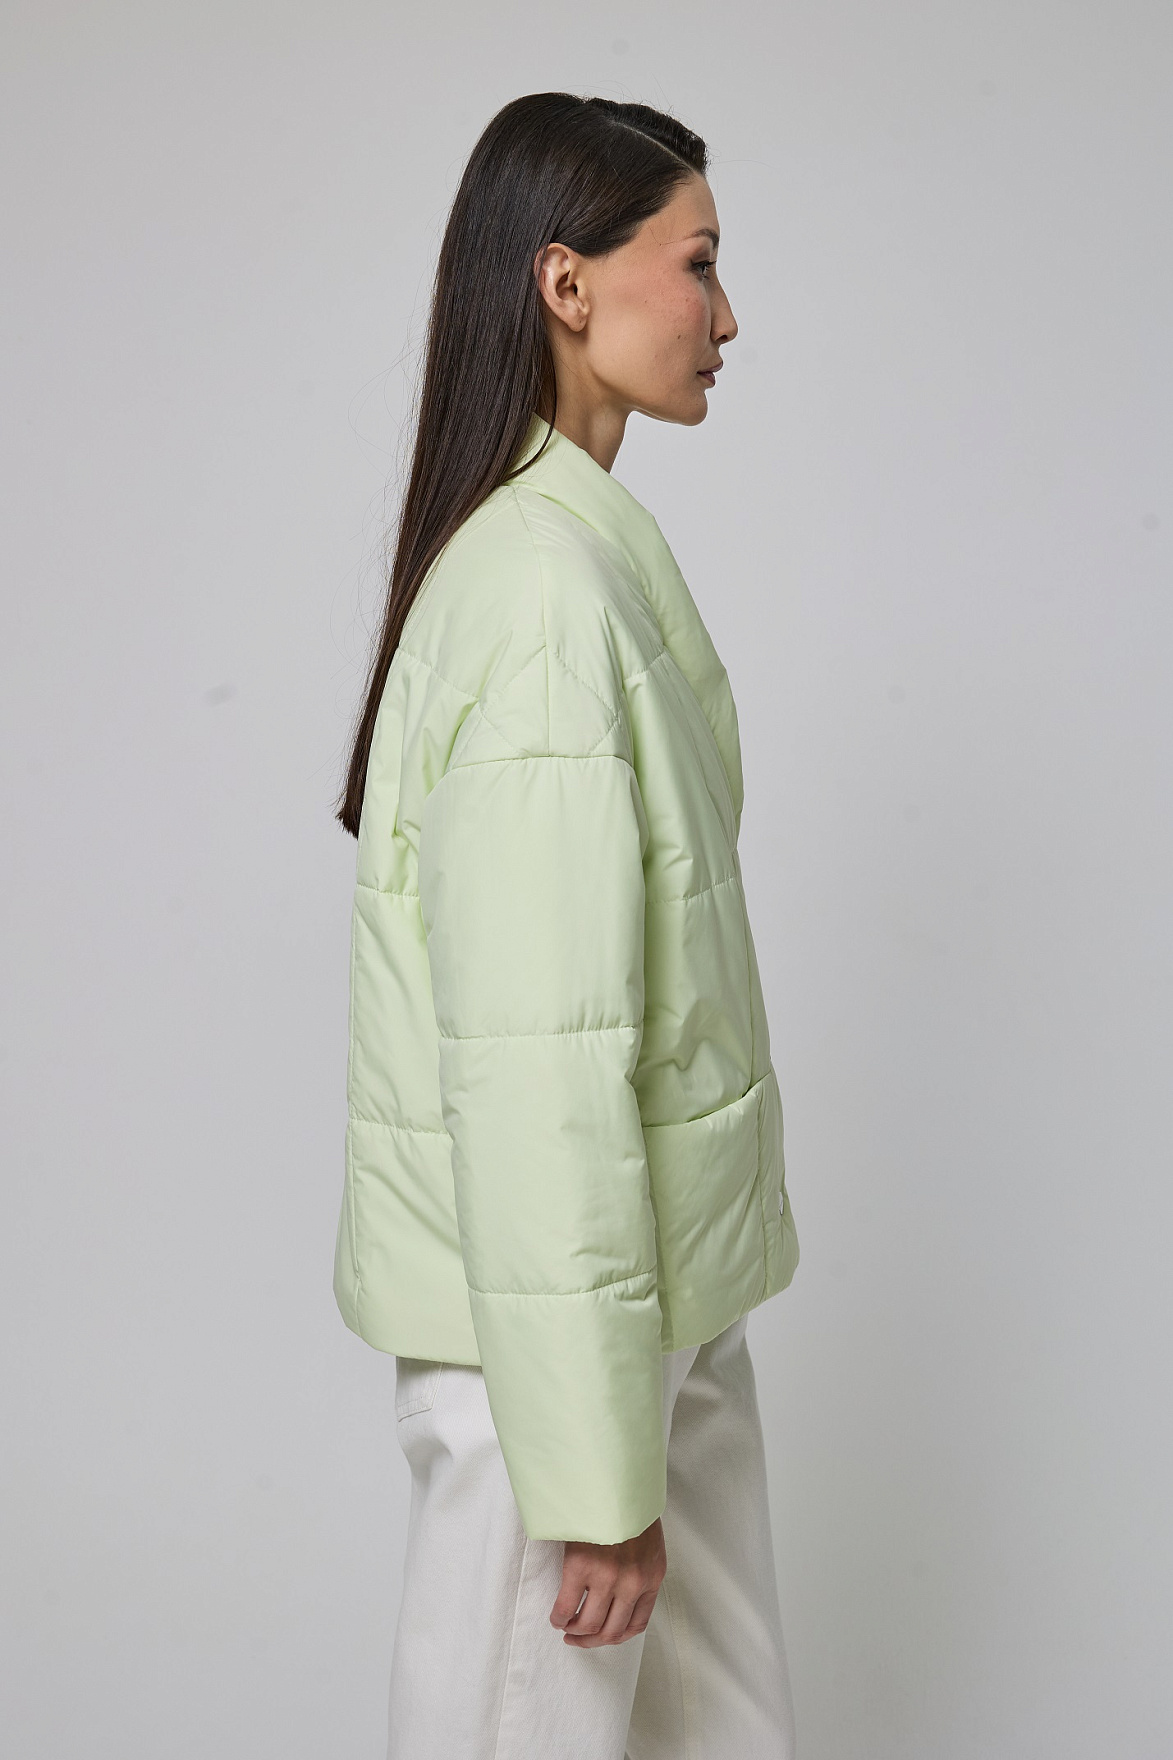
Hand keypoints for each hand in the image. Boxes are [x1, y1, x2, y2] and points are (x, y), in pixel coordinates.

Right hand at [549, 1516, 666, 1646]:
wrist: (616, 1482)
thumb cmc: (630, 1507)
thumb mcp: (648, 1542)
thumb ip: (640, 1569)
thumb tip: (620, 1594)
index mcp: (652, 1577)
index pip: (636, 1624)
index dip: (616, 1636)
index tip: (603, 1636)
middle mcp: (632, 1584)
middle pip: (612, 1631)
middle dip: (592, 1640)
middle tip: (578, 1637)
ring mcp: (607, 1578)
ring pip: (589, 1625)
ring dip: (575, 1632)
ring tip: (566, 1627)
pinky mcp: (581, 1568)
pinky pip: (566, 1607)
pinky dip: (559, 1617)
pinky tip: (557, 1616)